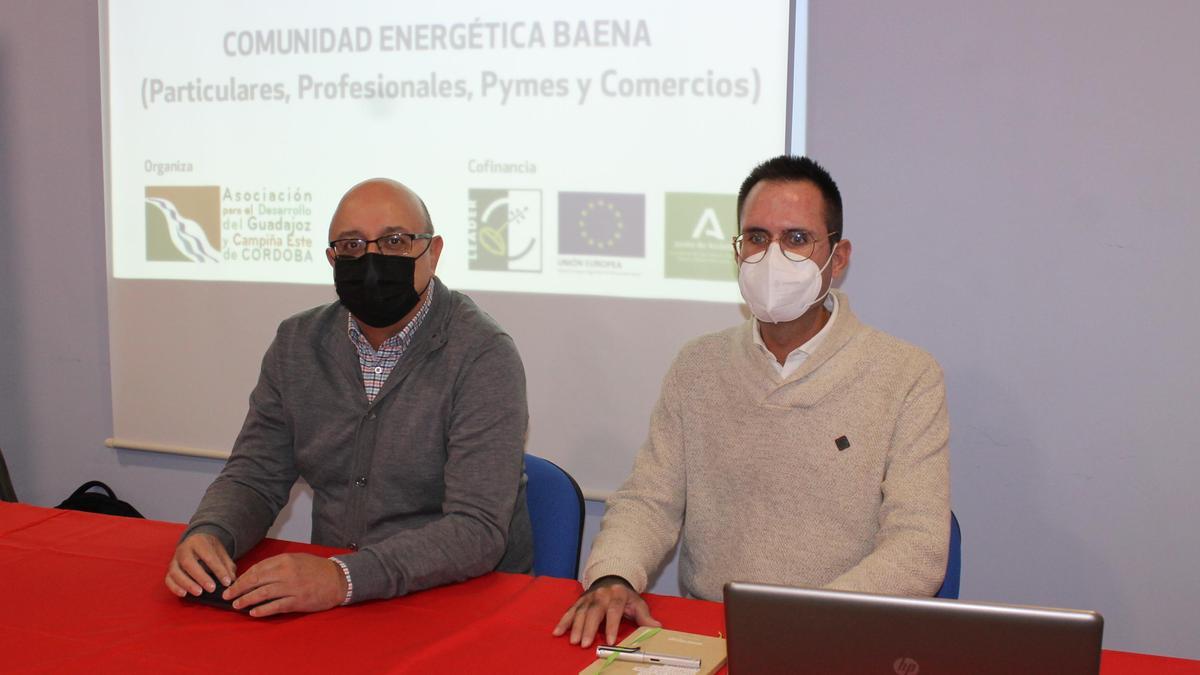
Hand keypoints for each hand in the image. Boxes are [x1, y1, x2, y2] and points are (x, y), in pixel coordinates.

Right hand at [166, 533, 235, 596]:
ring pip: (176, 572)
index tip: (227, 582)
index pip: (209, 556)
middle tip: (212, 588)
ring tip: (199, 593)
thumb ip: (227, 565)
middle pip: (188, 563)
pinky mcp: (169, 570)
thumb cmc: (210, 549)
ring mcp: (174, 560)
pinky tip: (184, 594)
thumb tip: (231, 580)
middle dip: (200, 577)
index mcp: (198, 542)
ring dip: (187, 584)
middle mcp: (183, 549)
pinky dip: (175, 588)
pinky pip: (168, 579)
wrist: (196, 542)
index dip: (218, 570)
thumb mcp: (221, 552)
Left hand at [222, 553, 347, 617]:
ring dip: (247, 600)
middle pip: (256, 581)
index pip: (257, 569)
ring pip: (263, 594)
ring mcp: (292, 588)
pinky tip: (254, 613)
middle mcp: (286, 573)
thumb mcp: (297, 559)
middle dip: (239, 589)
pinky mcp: (297, 601)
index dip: (243, 577)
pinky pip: (276, 606)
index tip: (233, 584)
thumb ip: (278, 564)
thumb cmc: (316, 569)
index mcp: (285, 560)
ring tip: (237, 605)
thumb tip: (256, 574)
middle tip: (227, 596)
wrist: (338, 579)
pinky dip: (263, 610)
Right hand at [552, 576, 660, 647]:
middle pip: (594, 612)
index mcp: (618, 595)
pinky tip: (557, 632)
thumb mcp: (638, 603)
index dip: (612, 626)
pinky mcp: (579, 601)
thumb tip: (657, 627)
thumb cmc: (626, 597)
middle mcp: (602, 595)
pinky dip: (563, 622)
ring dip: (575, 627)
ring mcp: (589, 598)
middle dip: (588, 628)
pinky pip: (570, 611)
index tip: (611, 641)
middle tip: (584, 644)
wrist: (611, 579)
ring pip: (581, 612)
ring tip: (573, 641)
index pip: (614, 610)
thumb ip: (645, 617)